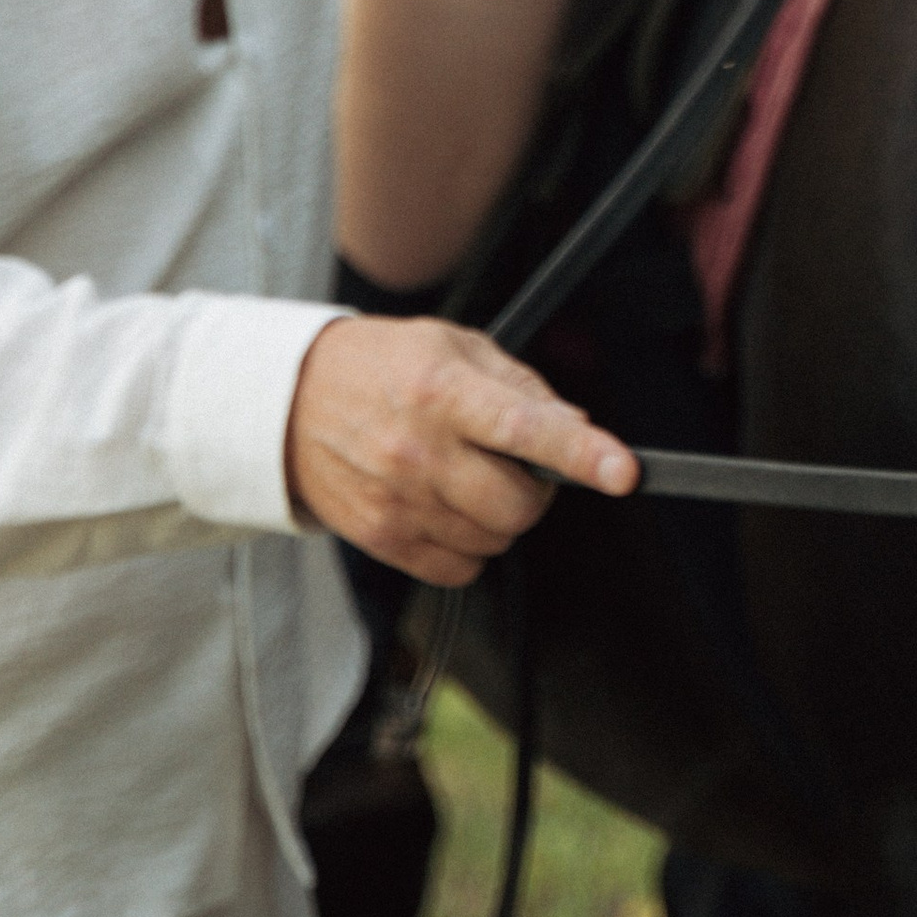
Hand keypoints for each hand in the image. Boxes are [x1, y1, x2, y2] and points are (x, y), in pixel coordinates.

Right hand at [287, 315, 636, 586]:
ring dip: (499, 516)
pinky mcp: (383, 539)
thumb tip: (578, 429)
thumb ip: (522, 387)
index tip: (623, 471)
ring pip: (495, 540)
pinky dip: (469, 546)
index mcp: (442, 391)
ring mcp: (399, 500)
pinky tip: (445, 506)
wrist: (292, 402)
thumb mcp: (454, 346)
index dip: (580, 453)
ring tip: (465, 474)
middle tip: (513, 462)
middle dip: (536, 489)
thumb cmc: (384, 366)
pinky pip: (461, 569)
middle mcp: (419, 450)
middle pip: (518, 504)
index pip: (523, 428)